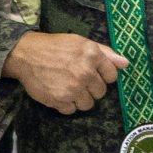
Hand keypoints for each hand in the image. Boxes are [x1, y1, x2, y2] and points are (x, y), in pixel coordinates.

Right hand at [6, 30, 127, 113]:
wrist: (26, 55)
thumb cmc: (55, 46)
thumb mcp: (81, 42)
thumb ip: (105, 53)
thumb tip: (125, 63)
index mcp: (92, 55)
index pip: (111, 76)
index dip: (103, 75)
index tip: (93, 73)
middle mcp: (85, 72)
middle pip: (100, 92)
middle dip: (91, 87)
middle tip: (77, 79)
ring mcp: (73, 88)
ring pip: (88, 104)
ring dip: (80, 98)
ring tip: (68, 87)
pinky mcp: (60, 100)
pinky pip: (71, 110)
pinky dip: (66, 104)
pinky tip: (59, 92)